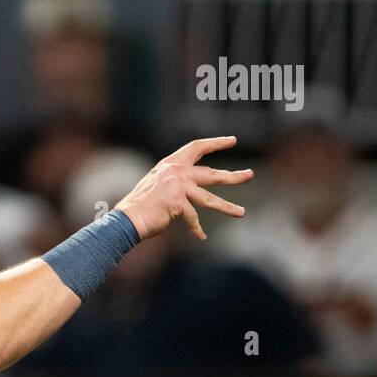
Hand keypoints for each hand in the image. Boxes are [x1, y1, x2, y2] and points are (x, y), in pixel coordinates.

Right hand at [114, 136, 252, 240]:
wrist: (127, 218)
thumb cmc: (140, 205)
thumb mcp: (157, 186)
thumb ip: (176, 182)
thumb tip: (196, 186)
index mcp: (170, 164)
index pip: (196, 148)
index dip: (215, 143)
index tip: (232, 140)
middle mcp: (176, 172)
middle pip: (211, 174)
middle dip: (232, 176)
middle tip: (249, 175)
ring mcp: (178, 187)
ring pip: (209, 199)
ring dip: (227, 207)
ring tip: (241, 212)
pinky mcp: (178, 203)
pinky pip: (193, 218)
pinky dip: (196, 229)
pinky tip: (201, 236)